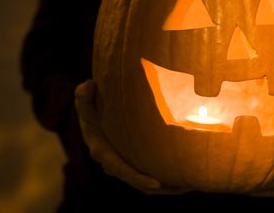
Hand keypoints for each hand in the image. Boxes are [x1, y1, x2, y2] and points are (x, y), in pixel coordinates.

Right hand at [74, 79, 187, 194]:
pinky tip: (185, 176)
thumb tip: (88, 85)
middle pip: (139, 182)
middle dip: (161, 187)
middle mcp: (114, 164)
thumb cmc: (91, 109)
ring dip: (168, 187)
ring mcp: (124, 165)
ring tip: (190, 185)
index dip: (138, 178)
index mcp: (103, 153)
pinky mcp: (133, 163)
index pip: (122, 170)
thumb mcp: (84, 102)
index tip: (156, 184)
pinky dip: (166, 179)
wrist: (93, 119)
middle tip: (183, 187)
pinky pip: (150, 174)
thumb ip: (84, 96)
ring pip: (147, 183)